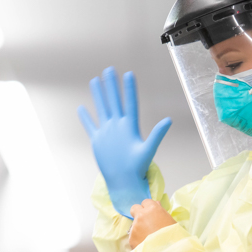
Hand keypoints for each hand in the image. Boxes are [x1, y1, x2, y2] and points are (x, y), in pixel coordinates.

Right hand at [78, 67, 171, 217]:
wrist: (124, 181)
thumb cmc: (138, 168)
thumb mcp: (148, 149)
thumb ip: (157, 134)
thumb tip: (169, 120)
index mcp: (129, 126)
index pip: (129, 103)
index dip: (129, 89)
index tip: (128, 74)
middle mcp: (118, 126)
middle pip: (114, 101)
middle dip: (111, 85)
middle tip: (109, 69)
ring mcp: (107, 132)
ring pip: (101, 109)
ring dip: (98, 95)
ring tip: (95, 80)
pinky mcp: (98, 141)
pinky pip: (90, 126)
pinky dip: (85, 117)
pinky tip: (81, 108)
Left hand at [128, 199, 176, 248]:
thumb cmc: (174, 236)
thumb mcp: (171, 221)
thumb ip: (161, 212)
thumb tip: (156, 204)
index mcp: (152, 209)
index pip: (145, 202)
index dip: (149, 208)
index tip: (152, 214)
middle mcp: (141, 216)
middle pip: (134, 209)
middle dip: (138, 213)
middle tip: (146, 222)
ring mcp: (134, 227)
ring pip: (134, 224)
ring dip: (139, 228)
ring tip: (149, 238)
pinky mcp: (131, 238)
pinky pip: (133, 236)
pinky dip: (138, 239)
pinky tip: (146, 244)